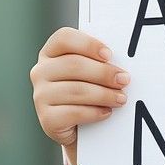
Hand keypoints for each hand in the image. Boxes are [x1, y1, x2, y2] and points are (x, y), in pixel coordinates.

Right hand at [30, 27, 129, 148]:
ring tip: (120, 98)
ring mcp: (40, 95)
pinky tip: (106, 112)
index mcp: (51, 52)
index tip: (109, 55)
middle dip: (103, 72)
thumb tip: (120, 63)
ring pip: (76, 90)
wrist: (78, 127)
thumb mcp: (91, 71)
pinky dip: (94, 112)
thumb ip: (99, 61)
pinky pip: (73, 113)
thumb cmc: (88, 90)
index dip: (88, 44)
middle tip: (124, 79)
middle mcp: (41, 71)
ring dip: (104, 94)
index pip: (64, 38)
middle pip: (73, 65)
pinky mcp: (46, 118)